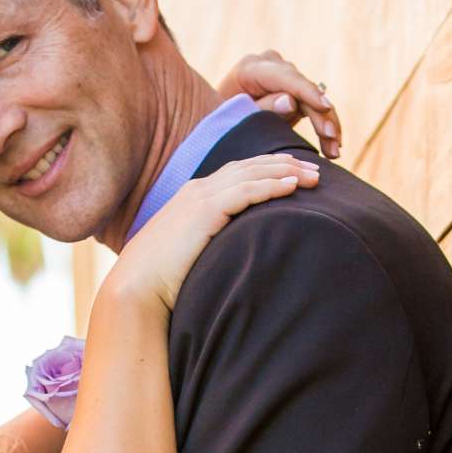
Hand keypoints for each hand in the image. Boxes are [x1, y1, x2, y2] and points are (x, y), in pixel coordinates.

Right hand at [106, 152, 319, 315]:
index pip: (239, 173)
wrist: (136, 287)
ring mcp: (200, 197)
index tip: (295, 174)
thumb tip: (235, 259)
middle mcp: (198, 190)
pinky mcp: (205, 210)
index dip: (269, 169)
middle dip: (285, 164)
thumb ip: (211, 246)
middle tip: (315, 168)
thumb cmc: (160, 281)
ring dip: (287, 172)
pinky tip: (295, 187)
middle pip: (250, 166)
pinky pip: (247, 191)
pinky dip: (272, 186)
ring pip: (253, 173)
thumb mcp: (191, 256)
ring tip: (315, 176)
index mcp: (194, 197)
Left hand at [219, 50, 340, 159]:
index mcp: (252, 68)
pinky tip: (333, 146)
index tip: (325, 107)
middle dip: (322, 116)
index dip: (308, 92)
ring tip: (335, 152)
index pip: (286, 78)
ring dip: (327, 125)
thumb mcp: (237, 118)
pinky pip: (314, 106)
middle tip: (333, 142)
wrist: (214, 120)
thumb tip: (290, 102)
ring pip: (314, 98)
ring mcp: (284, 75)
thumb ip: (262, 109)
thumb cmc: (220, 121)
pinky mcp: (294, 89)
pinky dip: (323, 125)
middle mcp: (272, 65)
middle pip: (304, 89)